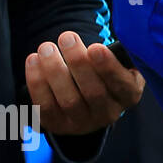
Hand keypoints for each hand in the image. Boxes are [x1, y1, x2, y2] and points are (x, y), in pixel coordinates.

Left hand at [26, 33, 144, 136]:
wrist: (88, 97)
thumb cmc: (106, 71)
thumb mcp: (121, 63)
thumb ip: (117, 53)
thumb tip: (104, 40)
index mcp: (129, 95)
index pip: (122, 85)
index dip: (108, 67)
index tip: (95, 47)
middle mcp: (108, 113)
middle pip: (93, 92)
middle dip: (78, 62)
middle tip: (66, 37)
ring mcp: (82, 123)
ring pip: (68, 100)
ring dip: (54, 71)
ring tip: (46, 47)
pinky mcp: (58, 125)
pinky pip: (45, 106)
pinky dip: (37, 82)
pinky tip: (33, 60)